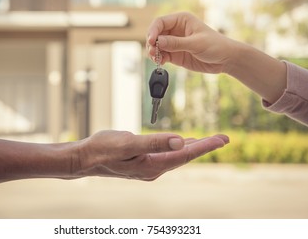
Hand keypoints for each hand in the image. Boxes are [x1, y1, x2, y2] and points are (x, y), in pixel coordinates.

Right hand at [72, 130, 228, 180]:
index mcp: (153, 165)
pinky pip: (166, 154)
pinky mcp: (142, 161)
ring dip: (193, 147)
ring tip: (208, 140)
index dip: (206, 146)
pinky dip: (177, 147)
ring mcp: (148, 166)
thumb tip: (180, 142)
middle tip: (223, 138)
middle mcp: (154, 169)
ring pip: (176, 155)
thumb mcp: (128, 144)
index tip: (223, 139)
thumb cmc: (103, 149)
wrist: (84, 158)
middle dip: (204, 147)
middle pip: (184, 156)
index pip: (185, 155)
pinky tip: (180, 143)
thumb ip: (154, 143)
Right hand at [146, 12, 233, 73]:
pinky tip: (160, 62)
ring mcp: (174, 42)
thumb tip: (157, 42)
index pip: (160, 22)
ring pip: (157, 46)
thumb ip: (176, 43)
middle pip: (156, 34)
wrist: (225, 59)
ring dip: (153, 52)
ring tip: (156, 59)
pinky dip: (158, 58)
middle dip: (151, 43)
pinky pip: (162, 55)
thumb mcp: (195, 43)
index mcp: (181, 20)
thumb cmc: (215, 46)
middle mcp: (175, 30)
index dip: (153, 31)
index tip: (151, 41)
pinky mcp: (175, 54)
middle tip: (152, 52)